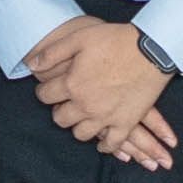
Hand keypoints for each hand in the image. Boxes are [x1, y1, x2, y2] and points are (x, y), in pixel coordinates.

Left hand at [29, 15, 174, 162]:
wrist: (152, 49)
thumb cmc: (115, 40)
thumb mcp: (80, 38)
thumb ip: (52, 53)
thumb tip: (31, 65)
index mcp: (71, 85)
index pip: (44, 96)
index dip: (45, 90)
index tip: (51, 87)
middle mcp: (85, 105)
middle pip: (60, 119)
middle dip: (59, 109)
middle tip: (66, 102)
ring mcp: (106, 116)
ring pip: (81, 134)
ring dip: (78, 125)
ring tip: (82, 116)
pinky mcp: (126, 122)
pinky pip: (111, 143)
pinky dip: (105, 144)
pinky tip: (101, 140)